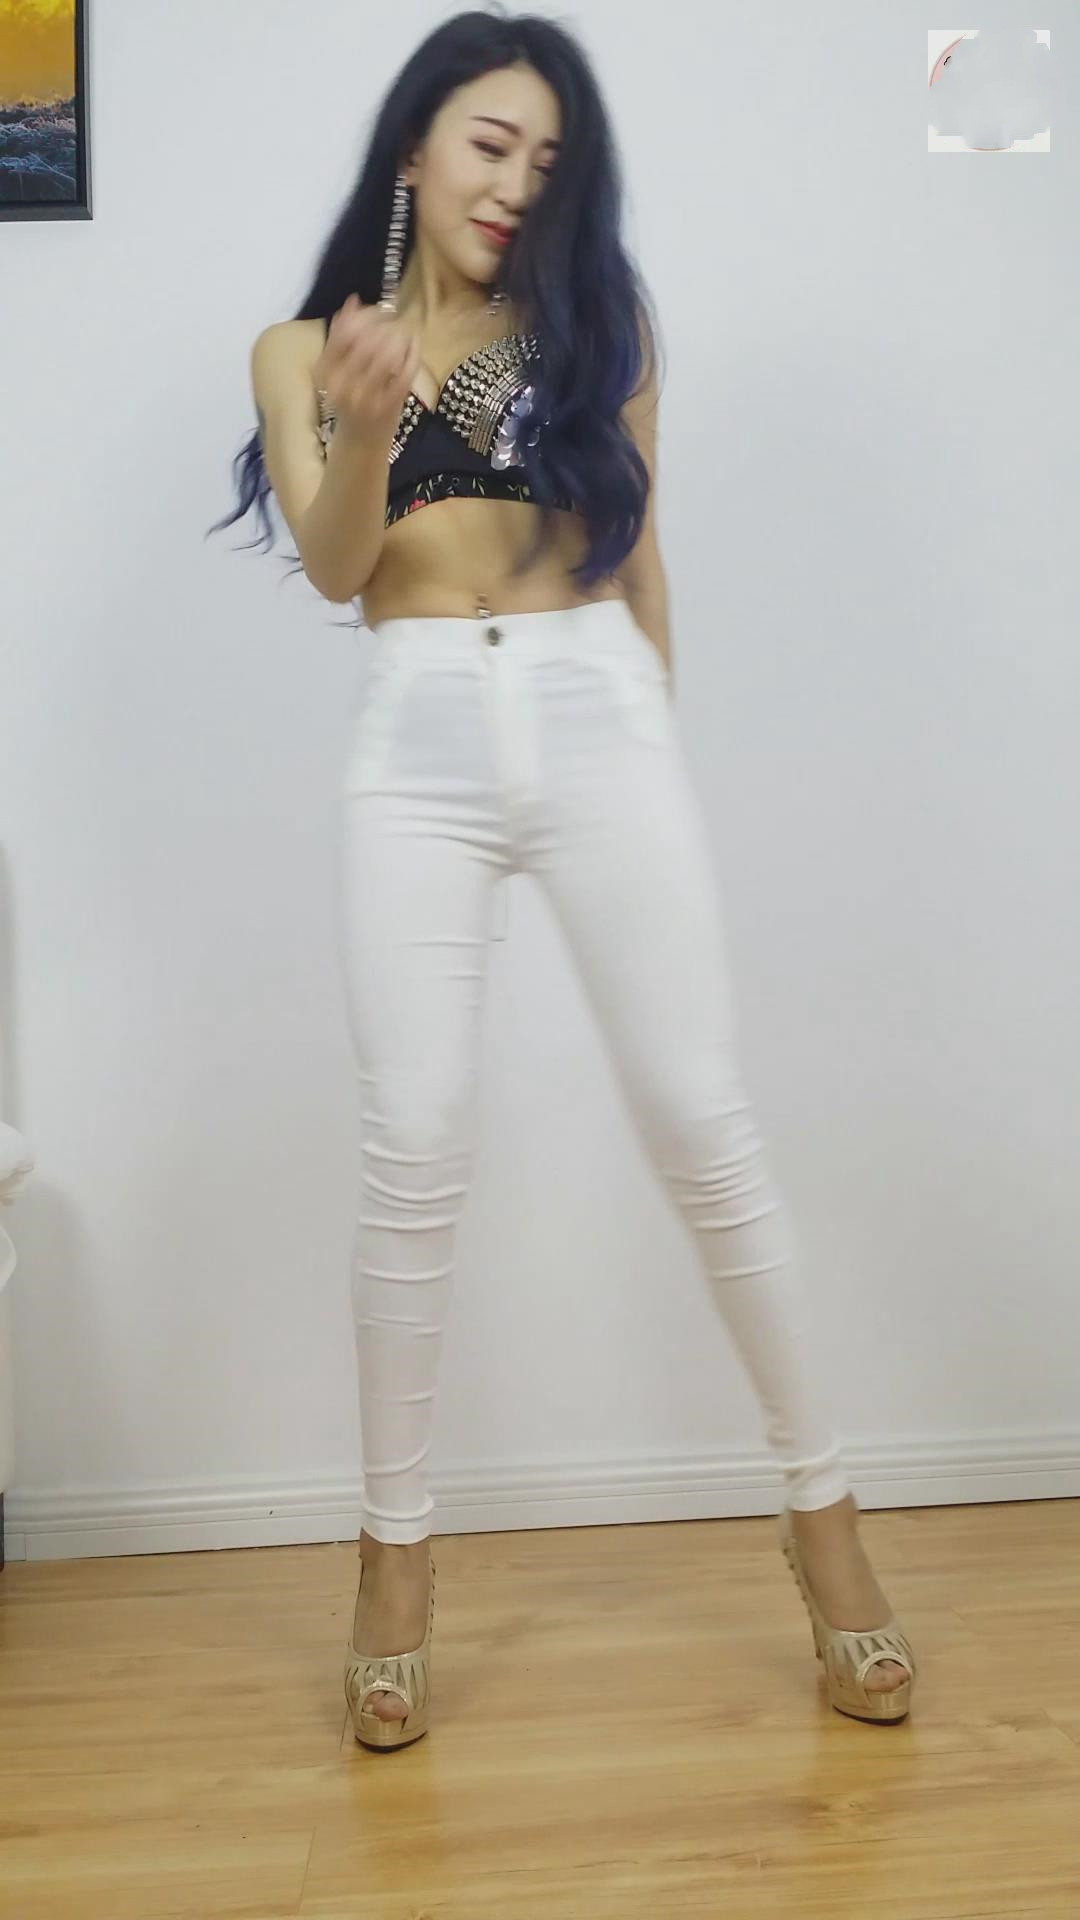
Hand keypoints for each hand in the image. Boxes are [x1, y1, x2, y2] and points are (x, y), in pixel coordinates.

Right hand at [317, 294, 422, 442]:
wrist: (361, 442)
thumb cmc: (350, 399)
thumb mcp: (338, 368)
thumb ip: (341, 336)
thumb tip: (352, 301)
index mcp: (326, 373)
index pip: (344, 332)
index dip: (364, 314)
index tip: (377, 310)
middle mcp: (342, 386)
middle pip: (366, 339)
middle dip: (384, 323)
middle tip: (393, 320)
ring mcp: (366, 397)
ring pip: (387, 352)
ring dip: (399, 336)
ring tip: (403, 332)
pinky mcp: (389, 405)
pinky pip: (406, 370)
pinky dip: (412, 352)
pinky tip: (414, 344)